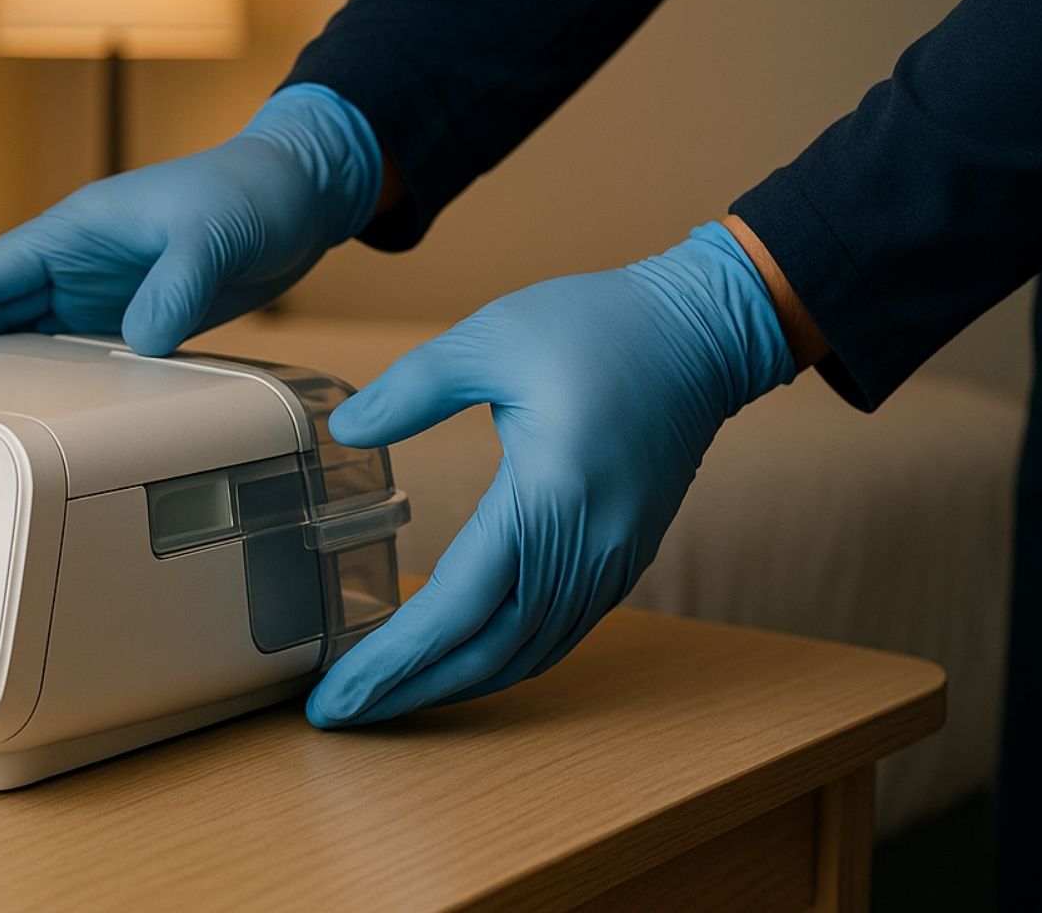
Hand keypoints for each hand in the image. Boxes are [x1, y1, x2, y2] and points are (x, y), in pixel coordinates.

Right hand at [0, 84, 382, 355]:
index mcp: (74, 231)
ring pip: (27, 337)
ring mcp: (101, 292)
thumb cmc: (250, 191)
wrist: (299, 195)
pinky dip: (51, 383)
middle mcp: (77, 262)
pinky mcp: (132, 316)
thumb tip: (141, 341)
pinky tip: (39, 416)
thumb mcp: (211, 234)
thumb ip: (175, 286)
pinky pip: (75, 355)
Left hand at [307, 223, 794, 725]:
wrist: (705, 332)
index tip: (336, 697)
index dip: (392, 663)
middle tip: (339, 714)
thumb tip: (348, 432)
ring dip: (454, 685)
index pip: (455, 608)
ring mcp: (610, 560)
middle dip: (409, 692)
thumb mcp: (491, 336)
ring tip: (386, 698)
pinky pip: (557, 633)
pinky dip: (500, 660)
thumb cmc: (602, 326)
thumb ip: (415, 386)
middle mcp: (584, 546)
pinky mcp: (622, 557)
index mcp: (547, 497)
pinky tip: (459, 661)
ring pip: (526, 654)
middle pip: (487, 652)